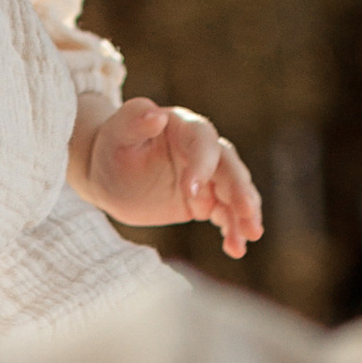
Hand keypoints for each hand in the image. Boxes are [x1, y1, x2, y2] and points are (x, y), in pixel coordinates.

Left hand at [80, 97, 261, 258]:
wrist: (111, 174)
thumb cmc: (113, 147)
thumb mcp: (116, 133)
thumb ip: (134, 120)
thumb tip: (155, 114)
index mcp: (185, 128)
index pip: (203, 142)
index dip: (202, 165)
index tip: (191, 192)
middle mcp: (203, 150)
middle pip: (229, 167)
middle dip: (240, 190)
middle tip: (247, 212)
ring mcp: (208, 177)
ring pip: (234, 193)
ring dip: (244, 214)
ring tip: (250, 235)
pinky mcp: (206, 201)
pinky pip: (225, 214)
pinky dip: (233, 230)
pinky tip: (235, 248)